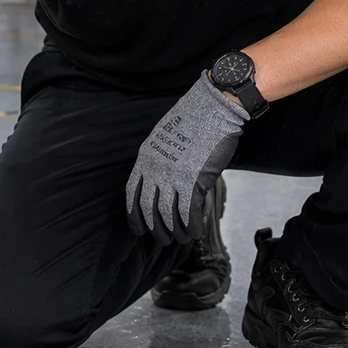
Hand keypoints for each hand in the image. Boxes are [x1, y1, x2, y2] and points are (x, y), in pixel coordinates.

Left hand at [125, 72, 250, 243]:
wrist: (213, 107)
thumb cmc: (194, 119)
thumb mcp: (165, 137)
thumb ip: (161, 159)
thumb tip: (163, 180)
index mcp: (145, 158)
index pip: (133, 194)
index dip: (134, 215)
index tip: (139, 228)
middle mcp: (156, 169)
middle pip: (149, 209)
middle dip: (155, 229)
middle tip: (163, 239)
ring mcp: (174, 176)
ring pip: (169, 215)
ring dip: (175, 231)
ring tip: (181, 239)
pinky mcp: (194, 180)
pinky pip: (189, 211)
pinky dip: (191, 225)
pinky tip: (195, 231)